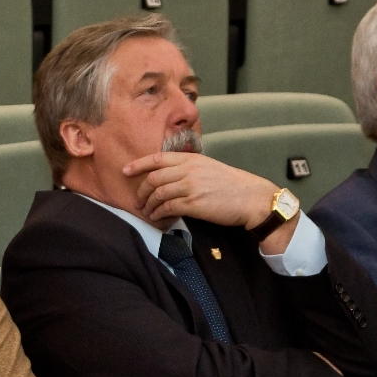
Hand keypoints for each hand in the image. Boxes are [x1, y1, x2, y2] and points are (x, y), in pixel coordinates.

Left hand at [122, 150, 279, 234]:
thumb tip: (168, 177)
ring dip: (148, 205)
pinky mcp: (194, 204)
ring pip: (158, 194)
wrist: (251, 198)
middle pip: (153, 178)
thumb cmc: (231, 185)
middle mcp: (188, 170)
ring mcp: (190, 186)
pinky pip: (167, 208)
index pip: (157, 158)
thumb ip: (189, 169)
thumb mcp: (208, 168)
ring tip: (147, 213)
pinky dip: (159, 214)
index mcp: (191, 159)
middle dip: (141, 191)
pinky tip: (158, 218)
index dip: (138, 165)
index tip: (125, 171)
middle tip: (138, 202)